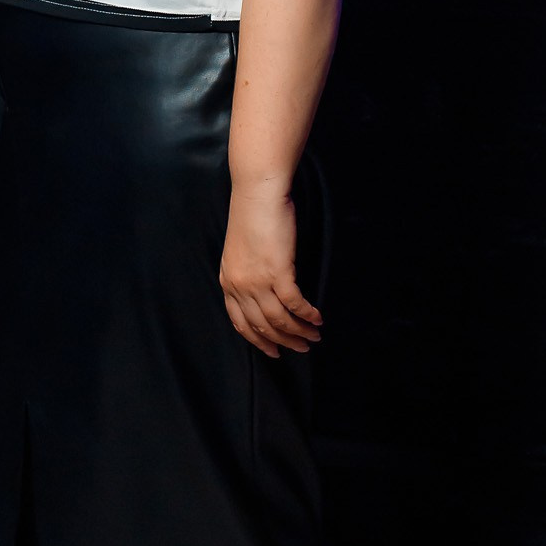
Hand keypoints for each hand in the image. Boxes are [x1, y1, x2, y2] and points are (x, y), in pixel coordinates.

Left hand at [220, 182, 322, 357]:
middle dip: (284, 342)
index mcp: (228, 282)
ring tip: (314, 336)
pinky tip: (317, 319)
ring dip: (299, 332)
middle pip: (262, 326)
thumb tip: (262, 293)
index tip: (274, 352)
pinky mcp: (278, 272)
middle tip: (302, 348)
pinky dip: (307, 315)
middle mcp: (239, 286)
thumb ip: (245, 274)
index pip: (240, 323)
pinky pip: (295, 304)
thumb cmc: (252, 216)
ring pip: (279, 320)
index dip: (259, 341)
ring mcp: (258, 281)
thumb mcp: (239, 251)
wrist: (258, 194)